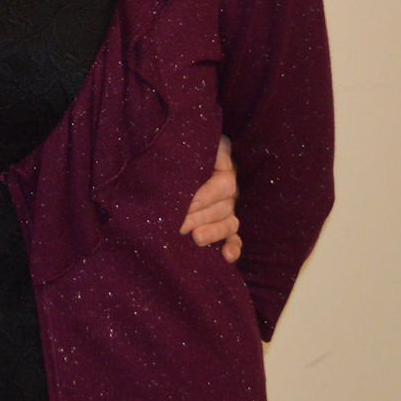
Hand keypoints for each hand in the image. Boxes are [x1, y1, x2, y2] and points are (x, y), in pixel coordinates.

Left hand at [180, 134, 241, 262]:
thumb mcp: (188, 142)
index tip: (186, 204)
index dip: (206, 195)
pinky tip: (227, 257)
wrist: (166, 158)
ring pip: (229, 223)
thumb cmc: (175, 149)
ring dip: (214, 232)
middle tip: (180, 225)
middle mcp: (229, 188)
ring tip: (196, 238)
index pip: (222, 183)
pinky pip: (235, 238)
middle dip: (201, 217)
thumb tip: (209, 155)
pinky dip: (233, 248)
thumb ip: (201, 147)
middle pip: (224, 206)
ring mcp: (228, 207)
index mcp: (223, 166)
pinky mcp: (224, 225)